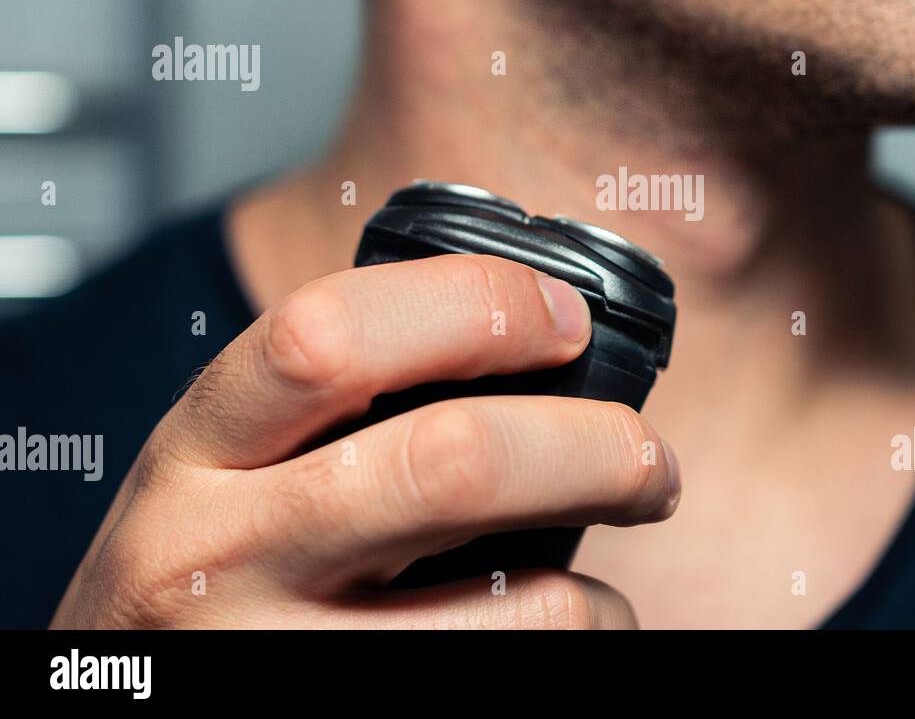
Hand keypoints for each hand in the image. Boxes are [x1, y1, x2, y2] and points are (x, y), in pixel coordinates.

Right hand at [51, 255, 679, 628]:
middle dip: (595, 448)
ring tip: (606, 587)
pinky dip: (576, 648)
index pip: (327, 335)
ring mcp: (272, 661)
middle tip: (646, 460)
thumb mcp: (225, 474)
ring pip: (517, 604)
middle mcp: (215, 555)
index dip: (474, 305)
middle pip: (451, 461)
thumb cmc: (203, 582)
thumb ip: (328, 412)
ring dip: (602, 589)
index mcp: (196, 451)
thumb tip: (525, 342)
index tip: (565, 319)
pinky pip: (509, 681)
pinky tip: (561, 635)